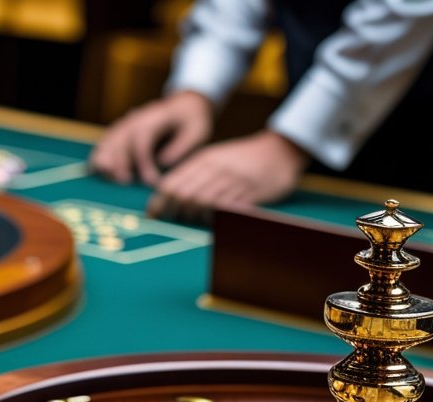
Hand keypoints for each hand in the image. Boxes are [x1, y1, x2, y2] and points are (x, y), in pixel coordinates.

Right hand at [89, 91, 213, 185]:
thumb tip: (162, 162)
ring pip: (109, 140)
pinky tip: (96, 170)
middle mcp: (136, 119)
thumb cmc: (192, 120)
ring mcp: (126, 124)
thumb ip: (182, 147)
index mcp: (155, 118)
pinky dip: (99, 156)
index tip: (151, 181)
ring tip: (106, 177)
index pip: (142, 139)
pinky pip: (106, 142)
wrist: (185, 103)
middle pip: (120, 140)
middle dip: (120, 162)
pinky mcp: (121, 132)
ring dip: (105, 159)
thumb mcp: (197, 131)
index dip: (143, 161)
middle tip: (123, 183)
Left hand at [146, 130, 309, 222]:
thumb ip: (193, 174)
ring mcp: (233, 181)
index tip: (152, 216)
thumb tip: (165, 195)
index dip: (159, 202)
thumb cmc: (243, 159)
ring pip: (203, 203)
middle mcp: (216, 169)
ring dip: (195, 217)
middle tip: (175, 220)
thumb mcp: (215, 158)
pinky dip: (216, 218)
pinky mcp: (251, 193)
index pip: (172, 183)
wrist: (280, 150)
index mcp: (204, 160)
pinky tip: (214, 220)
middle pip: (184, 195)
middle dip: (175, 212)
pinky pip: (226, 209)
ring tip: (197, 219)